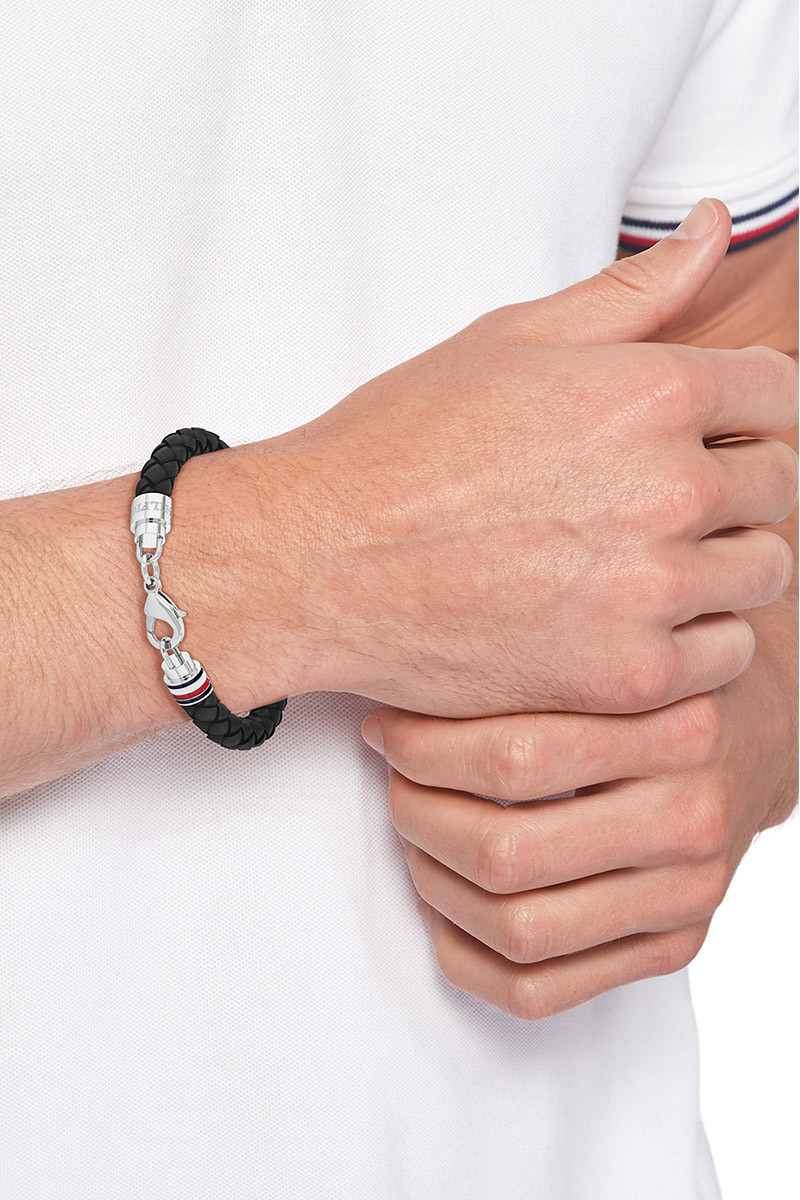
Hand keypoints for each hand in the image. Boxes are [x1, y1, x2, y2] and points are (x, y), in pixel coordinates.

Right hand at [272, 198, 796, 717]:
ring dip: (724, 565)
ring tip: (650, 564)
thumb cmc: (403, 445)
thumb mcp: (512, 339)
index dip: (751, 409)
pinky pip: (724, 658)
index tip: (713, 432)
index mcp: (654, 390)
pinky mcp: (628, 675)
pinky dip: (696, 641)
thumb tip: (714, 223)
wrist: (321, 561)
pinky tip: (634, 622)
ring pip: (763, 574)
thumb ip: (633, 289)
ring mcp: (654, 589)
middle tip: (665, 503)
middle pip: (779, 486)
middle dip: (737, 486)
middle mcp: (672, 488)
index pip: (782, 394)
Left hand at [359, 607, 797, 1017]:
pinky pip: (541, 991)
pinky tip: (444, 907)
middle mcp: (689, 820)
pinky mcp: (672, 946)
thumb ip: (540, 661)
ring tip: (415, 835)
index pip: (512, 759)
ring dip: (433, 885)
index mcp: (677, 729)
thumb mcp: (620, 647)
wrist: (767, 731)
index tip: (388, 728)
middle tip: (394, 780)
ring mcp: (685, 896)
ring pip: (517, 929)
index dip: (422, 748)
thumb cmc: (667, 682)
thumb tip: (404, 672)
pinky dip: (466, 957)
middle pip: (504, 852)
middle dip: (416, 816)